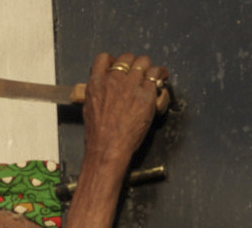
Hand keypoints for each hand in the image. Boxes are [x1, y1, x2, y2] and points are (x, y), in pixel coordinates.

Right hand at [83, 52, 169, 166]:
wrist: (108, 147)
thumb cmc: (98, 135)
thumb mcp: (89, 109)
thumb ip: (97, 94)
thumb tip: (105, 91)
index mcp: (96, 84)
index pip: (103, 58)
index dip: (113, 60)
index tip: (118, 66)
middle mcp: (114, 80)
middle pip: (127, 57)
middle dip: (133, 63)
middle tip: (138, 72)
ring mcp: (131, 86)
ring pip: (144, 62)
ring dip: (148, 67)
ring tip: (152, 74)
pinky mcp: (147, 94)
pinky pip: (156, 74)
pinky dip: (160, 75)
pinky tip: (162, 78)